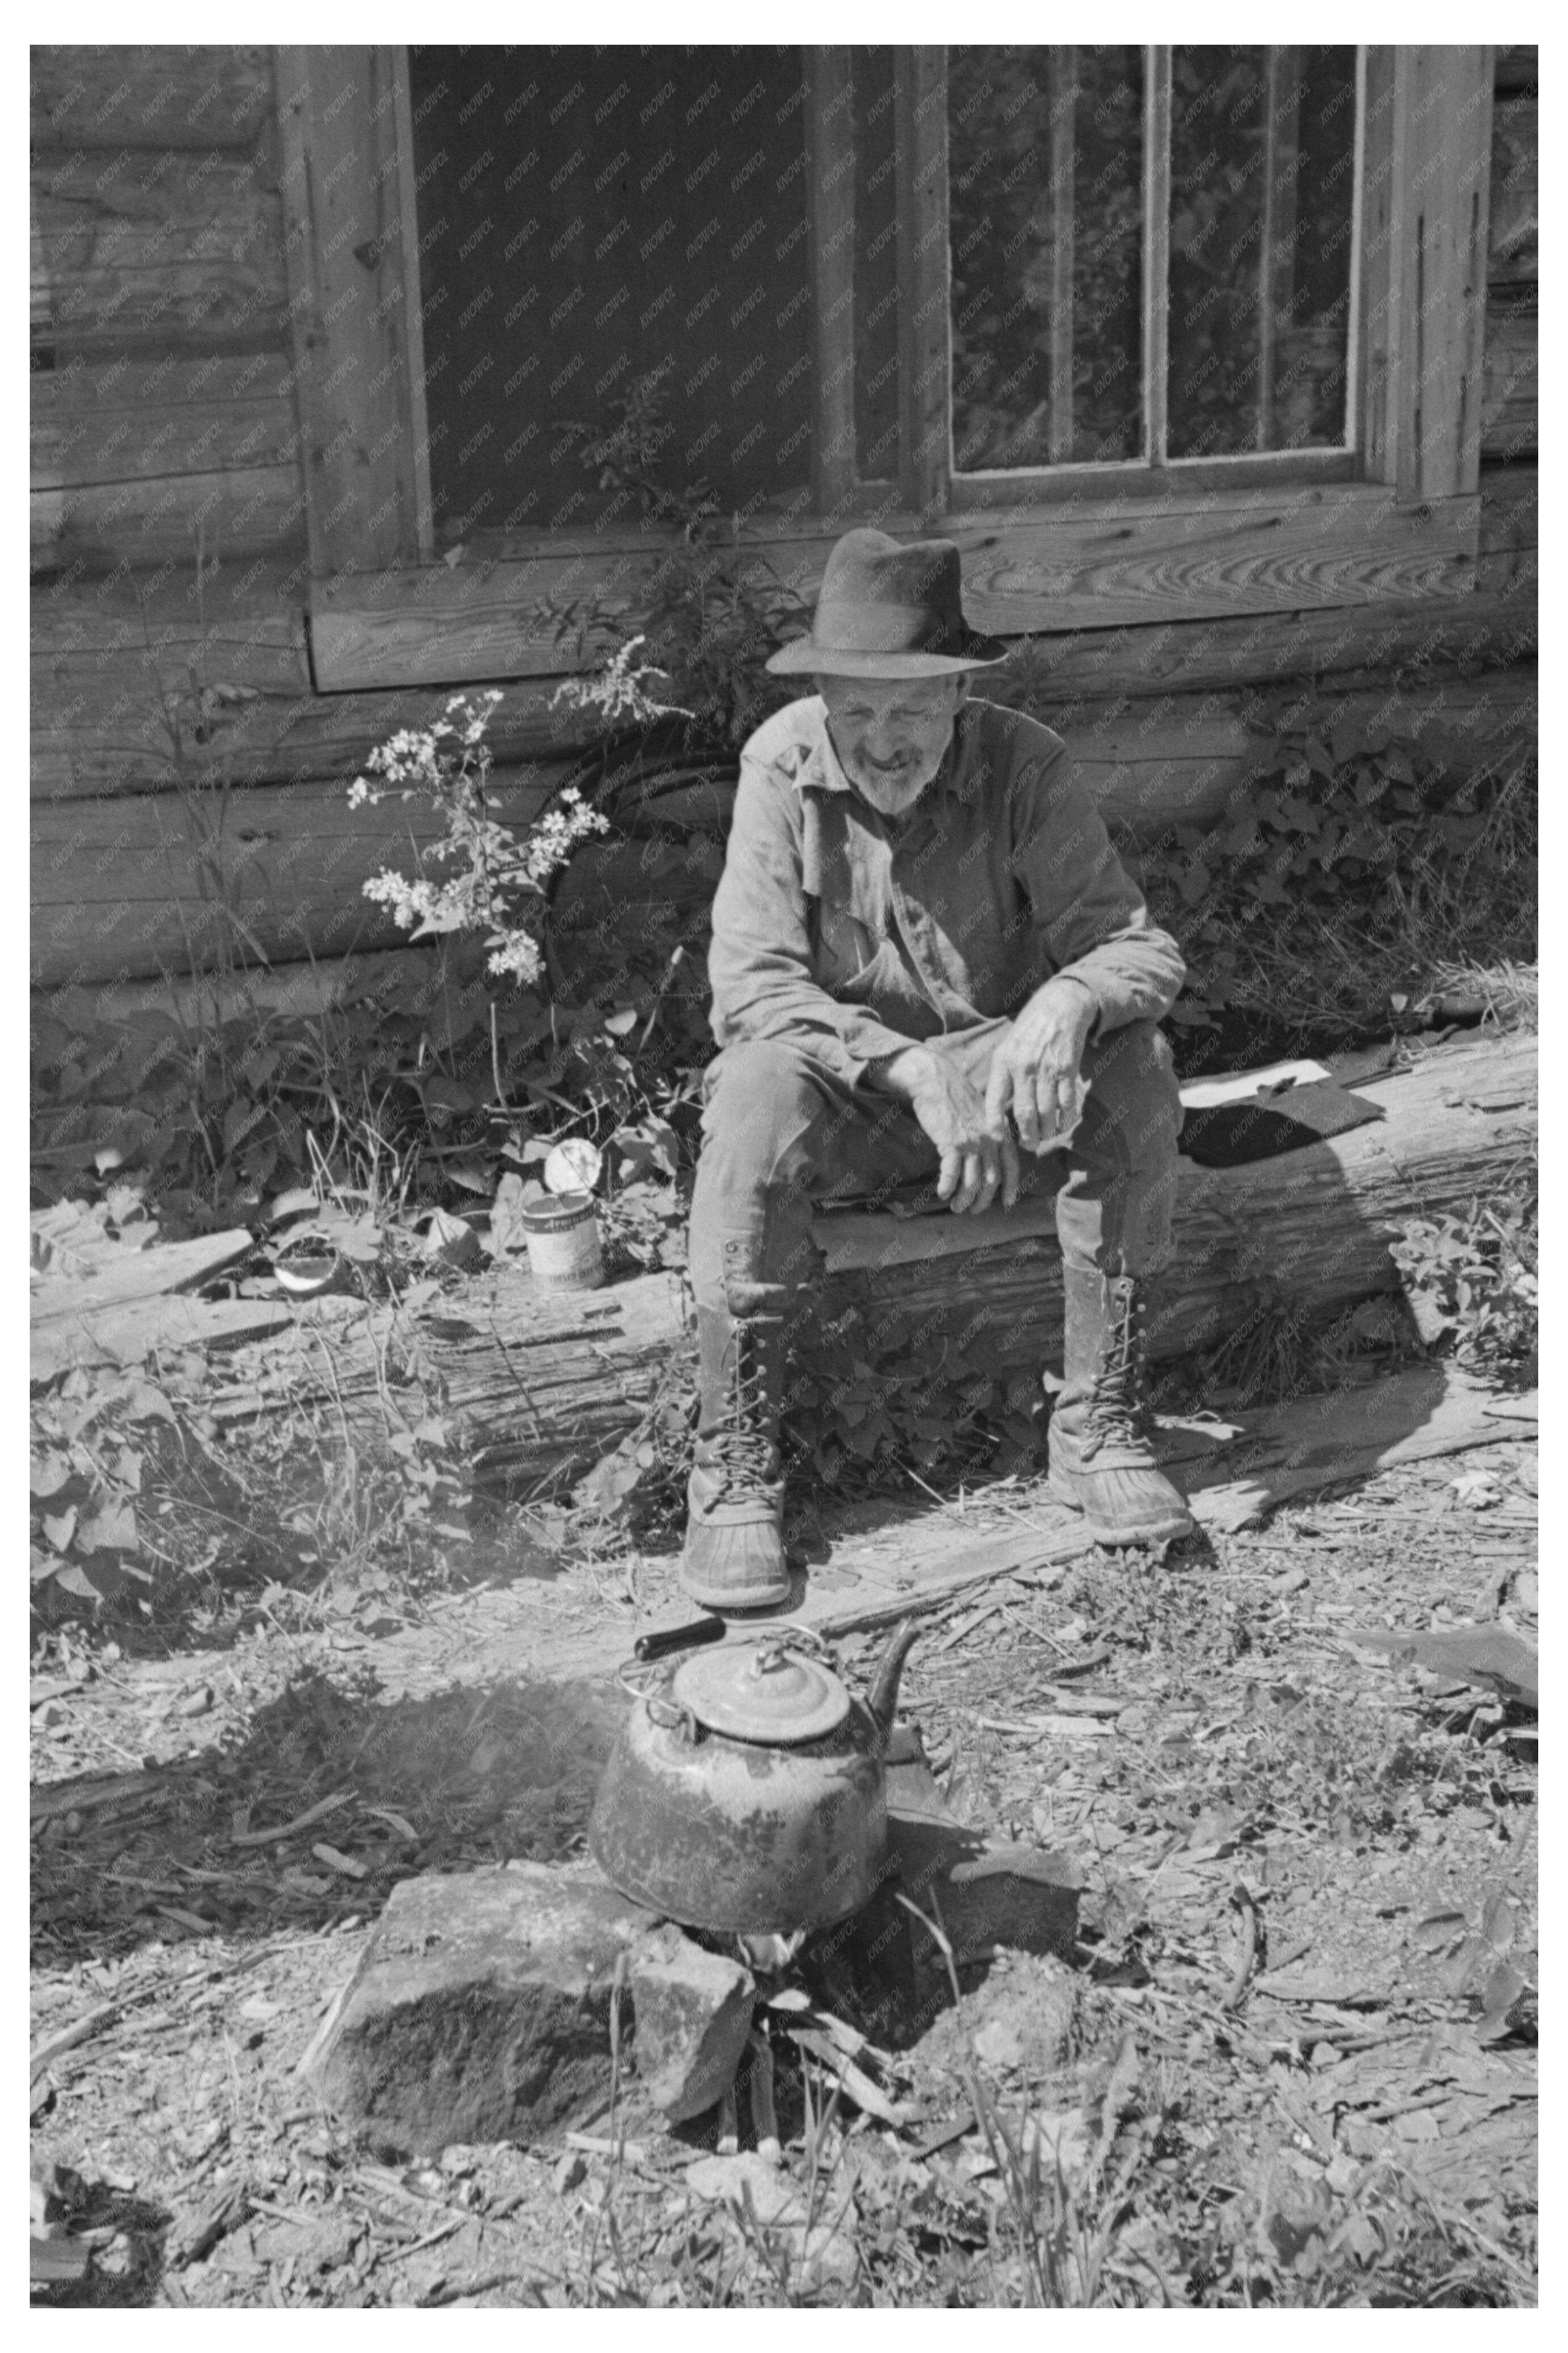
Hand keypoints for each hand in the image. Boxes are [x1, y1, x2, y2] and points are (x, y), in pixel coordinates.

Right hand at [872, 1046, 1021, 1214]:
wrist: (935, 1080)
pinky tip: (942, 1194)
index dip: (1011, 1187)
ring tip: (956, 1207)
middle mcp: (989, 1139)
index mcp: (999, 1132)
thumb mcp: (981, 1113)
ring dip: (964, 1199)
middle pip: (992, 1179)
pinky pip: (952, 1173)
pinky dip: (948, 1187)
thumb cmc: (955, 1097)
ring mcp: (972, 1141)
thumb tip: (988, 1156)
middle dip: (983, 1199)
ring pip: (973, 1180)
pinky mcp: (952, 1142)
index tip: (1007, 1203)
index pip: (1012, 1165)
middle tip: (973, 1210)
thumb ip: (989, 1133)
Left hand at [984, 976, 1097, 1152]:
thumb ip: (1002, 1077)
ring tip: (1046, 1136)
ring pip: (1047, 1113)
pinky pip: (1067, 1103)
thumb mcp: (1007, 1048)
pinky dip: (1066, 1118)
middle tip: (1029, 1146)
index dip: (994, 1126)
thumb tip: (996, 1113)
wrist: (1059, 1007)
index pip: (994, 1101)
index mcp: (1003, 1062)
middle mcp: (1023, 1067)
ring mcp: (1047, 1069)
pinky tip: (1063, 1123)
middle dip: (1027, 1137)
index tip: (997, 1140)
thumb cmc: (1029, 1032)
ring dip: (1048, 1131)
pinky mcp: (1067, 1069)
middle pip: (1024, 1114)